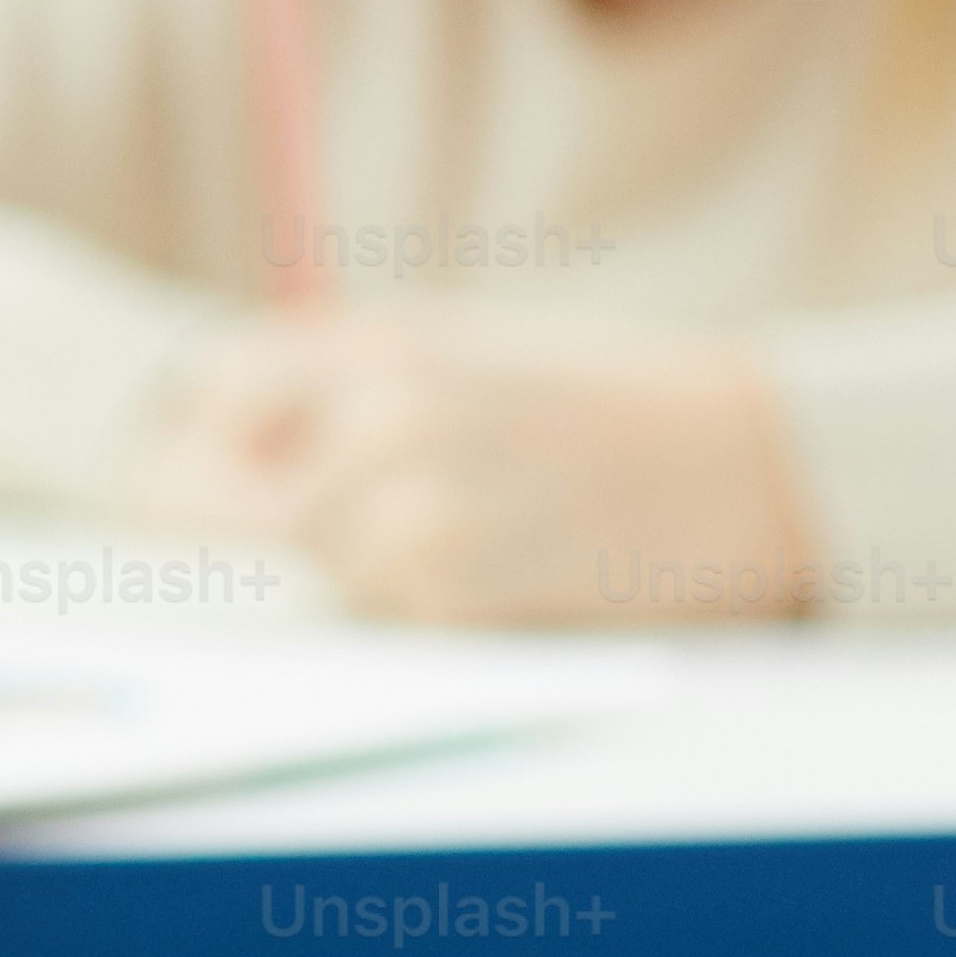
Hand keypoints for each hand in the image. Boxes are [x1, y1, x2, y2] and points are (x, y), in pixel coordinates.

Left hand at [122, 311, 824, 625]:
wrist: (745, 465)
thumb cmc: (603, 401)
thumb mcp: (463, 341)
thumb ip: (338, 369)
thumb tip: (210, 416)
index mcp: (382, 352)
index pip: (220, 390)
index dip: (218, 435)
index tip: (243, 459)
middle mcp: (386, 426)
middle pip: (251, 503)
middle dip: (280, 522)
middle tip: (361, 523)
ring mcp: (420, 516)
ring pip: (319, 567)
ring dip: (356, 571)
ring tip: (455, 540)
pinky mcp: (460, 597)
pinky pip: (385, 614)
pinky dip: (415, 607)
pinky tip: (486, 572)